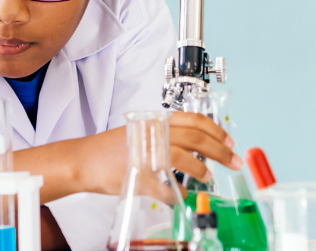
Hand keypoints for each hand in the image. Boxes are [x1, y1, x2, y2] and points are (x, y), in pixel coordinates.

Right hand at [92, 111, 240, 194]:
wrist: (82, 161)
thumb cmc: (109, 149)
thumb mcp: (139, 133)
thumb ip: (163, 136)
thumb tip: (192, 146)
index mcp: (153, 122)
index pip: (193, 120)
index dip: (216, 131)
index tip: (229, 141)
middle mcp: (151, 134)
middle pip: (195, 139)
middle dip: (220, 151)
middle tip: (233, 161)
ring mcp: (145, 153)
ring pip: (184, 158)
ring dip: (201, 170)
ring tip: (208, 177)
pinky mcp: (138, 175)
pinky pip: (165, 187)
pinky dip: (178, 194)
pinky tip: (182, 196)